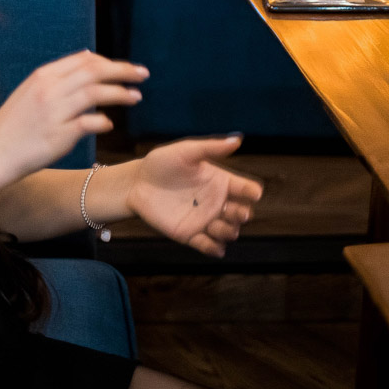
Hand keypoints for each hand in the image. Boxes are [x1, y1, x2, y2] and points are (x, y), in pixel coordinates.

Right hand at [0, 51, 147, 193]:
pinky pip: (89, 123)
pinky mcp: (57, 136)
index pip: (83, 60)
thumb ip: (58, 77)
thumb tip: (88, 56)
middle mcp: (48, 90)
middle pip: (94, 72)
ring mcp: (53, 112)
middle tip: (143, 74)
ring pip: (95, 93)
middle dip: (123, 71)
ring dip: (120, 94)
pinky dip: (103, 122)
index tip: (126, 69)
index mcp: (42, 76)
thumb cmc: (12, 127)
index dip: (109, 62)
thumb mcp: (30, 92)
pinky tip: (109, 124)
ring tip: (136, 97)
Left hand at [126, 136, 261, 256]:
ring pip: (228, 232)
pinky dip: (215, 249)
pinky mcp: (190, 235)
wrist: (136, 184)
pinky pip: (209, 247)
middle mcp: (217, 203)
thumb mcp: (185, 152)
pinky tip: (214, 247)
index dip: (252, 191)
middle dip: (242, 215)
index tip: (253, 193)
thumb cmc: (161, 164)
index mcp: (221, 182)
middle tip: (236, 212)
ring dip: (228, 232)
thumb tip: (237, 140)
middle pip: (241, 214)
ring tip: (216, 225)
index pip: (246, 189)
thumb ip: (210, 147)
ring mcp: (205, 220)